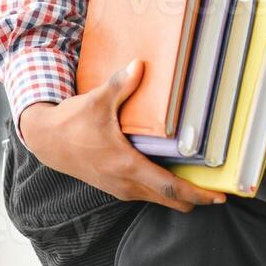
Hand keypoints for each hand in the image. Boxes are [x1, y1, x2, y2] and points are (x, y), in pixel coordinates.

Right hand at [18, 59, 227, 212]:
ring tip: (200, 182)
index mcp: (126, 166)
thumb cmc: (72, 123)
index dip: (197, 194)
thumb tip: (140, 65)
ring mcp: (120, 188)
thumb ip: (121, 84)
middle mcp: (126, 184)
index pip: (170, 188)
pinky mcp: (114, 186)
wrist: (47, 140)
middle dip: (195, 199)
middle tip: (218, 191)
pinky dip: (163, 190)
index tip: (219, 196)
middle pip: (170, 201)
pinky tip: (171, 174)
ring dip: (179, 194)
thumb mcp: (97, 101)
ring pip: (158, 199)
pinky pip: (147, 194)